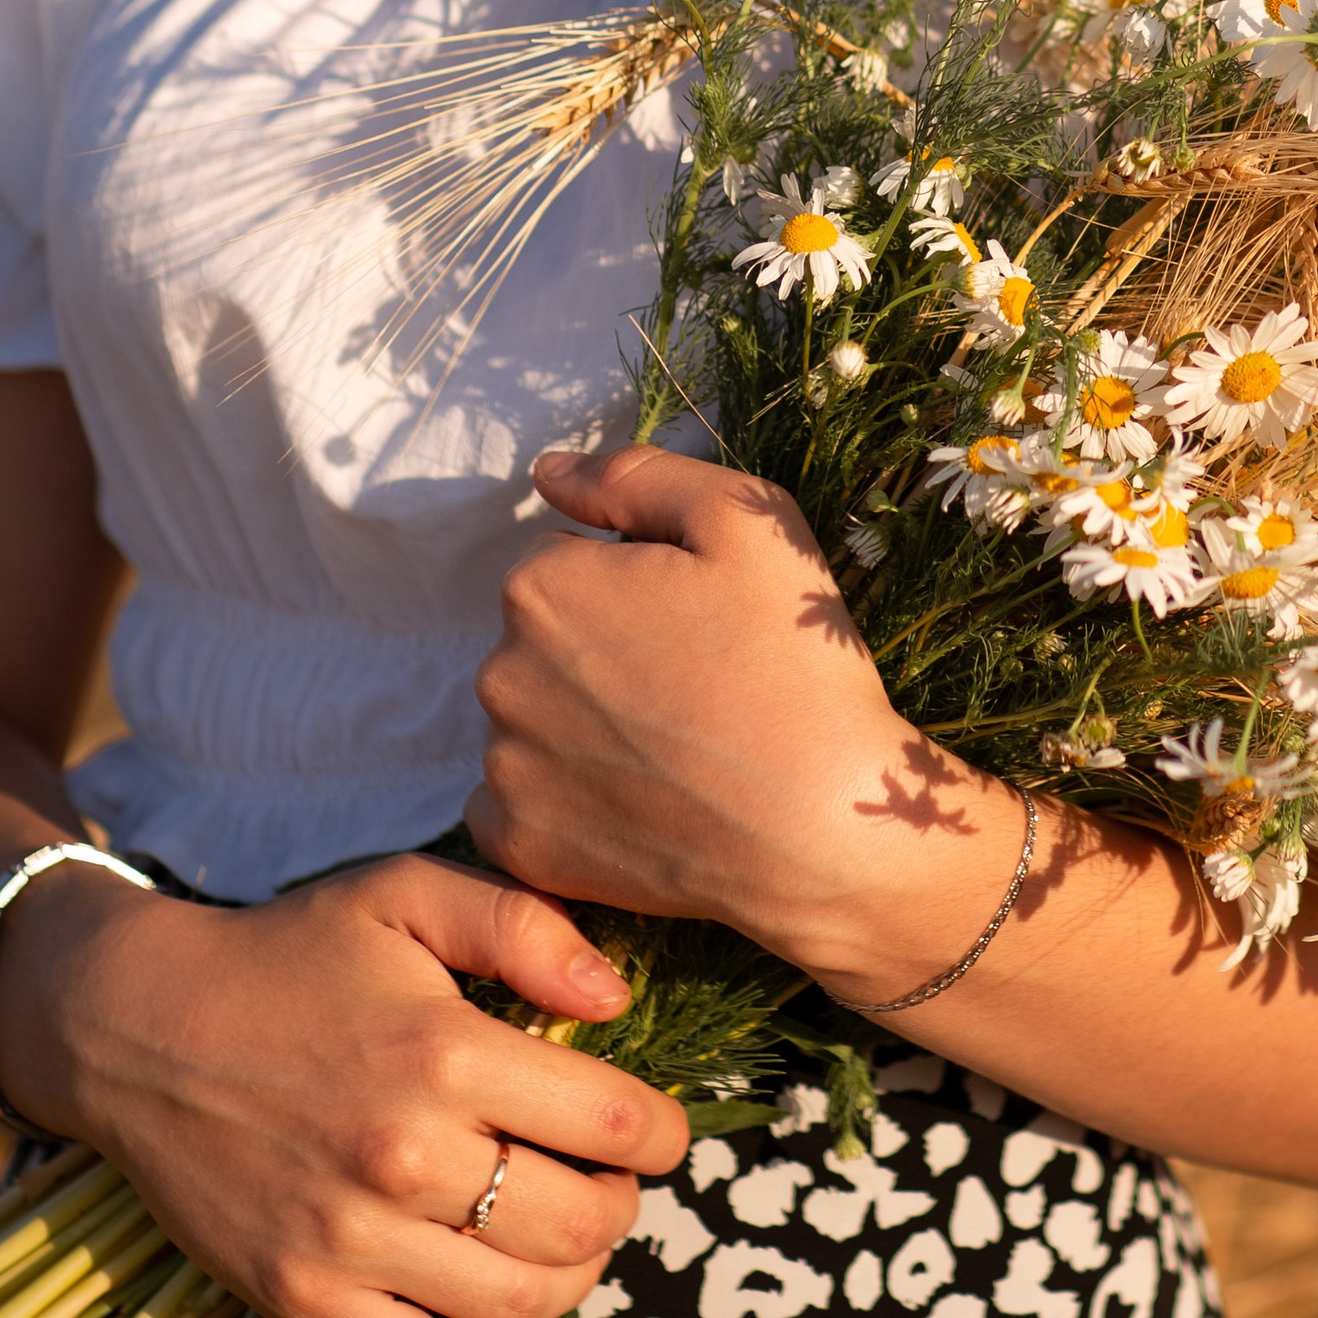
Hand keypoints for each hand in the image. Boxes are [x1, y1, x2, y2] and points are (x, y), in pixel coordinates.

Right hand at [0, 852, 689, 1317]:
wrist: (141, 1026)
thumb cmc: (291, 953)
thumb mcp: (407, 891)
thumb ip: (522, 925)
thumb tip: (616, 999)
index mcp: (444, 1052)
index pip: (613, 1122)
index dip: (662, 1132)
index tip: (662, 1129)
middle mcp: (403, 1156)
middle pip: (579, 1224)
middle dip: (622, 1205)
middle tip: (613, 1180)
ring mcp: (349, 1240)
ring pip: (519, 1303)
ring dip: (574, 1278)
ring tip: (570, 1235)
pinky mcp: (302, 1299)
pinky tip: (519, 1317)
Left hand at [468, 444, 1021, 991]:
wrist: (818, 823)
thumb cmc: (790, 657)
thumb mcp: (742, 521)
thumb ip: (636, 477)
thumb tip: (548, 471)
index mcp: (541, 586)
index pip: (566, 563)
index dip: (636, 586)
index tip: (695, 623)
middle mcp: (499, 673)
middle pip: (543, 642)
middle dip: (601, 651)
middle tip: (691, 685)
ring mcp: (505, 768)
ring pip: (534, 720)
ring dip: (580, 723)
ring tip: (672, 749)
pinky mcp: (520, 846)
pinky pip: (518, 803)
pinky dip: (562, 799)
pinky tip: (633, 801)